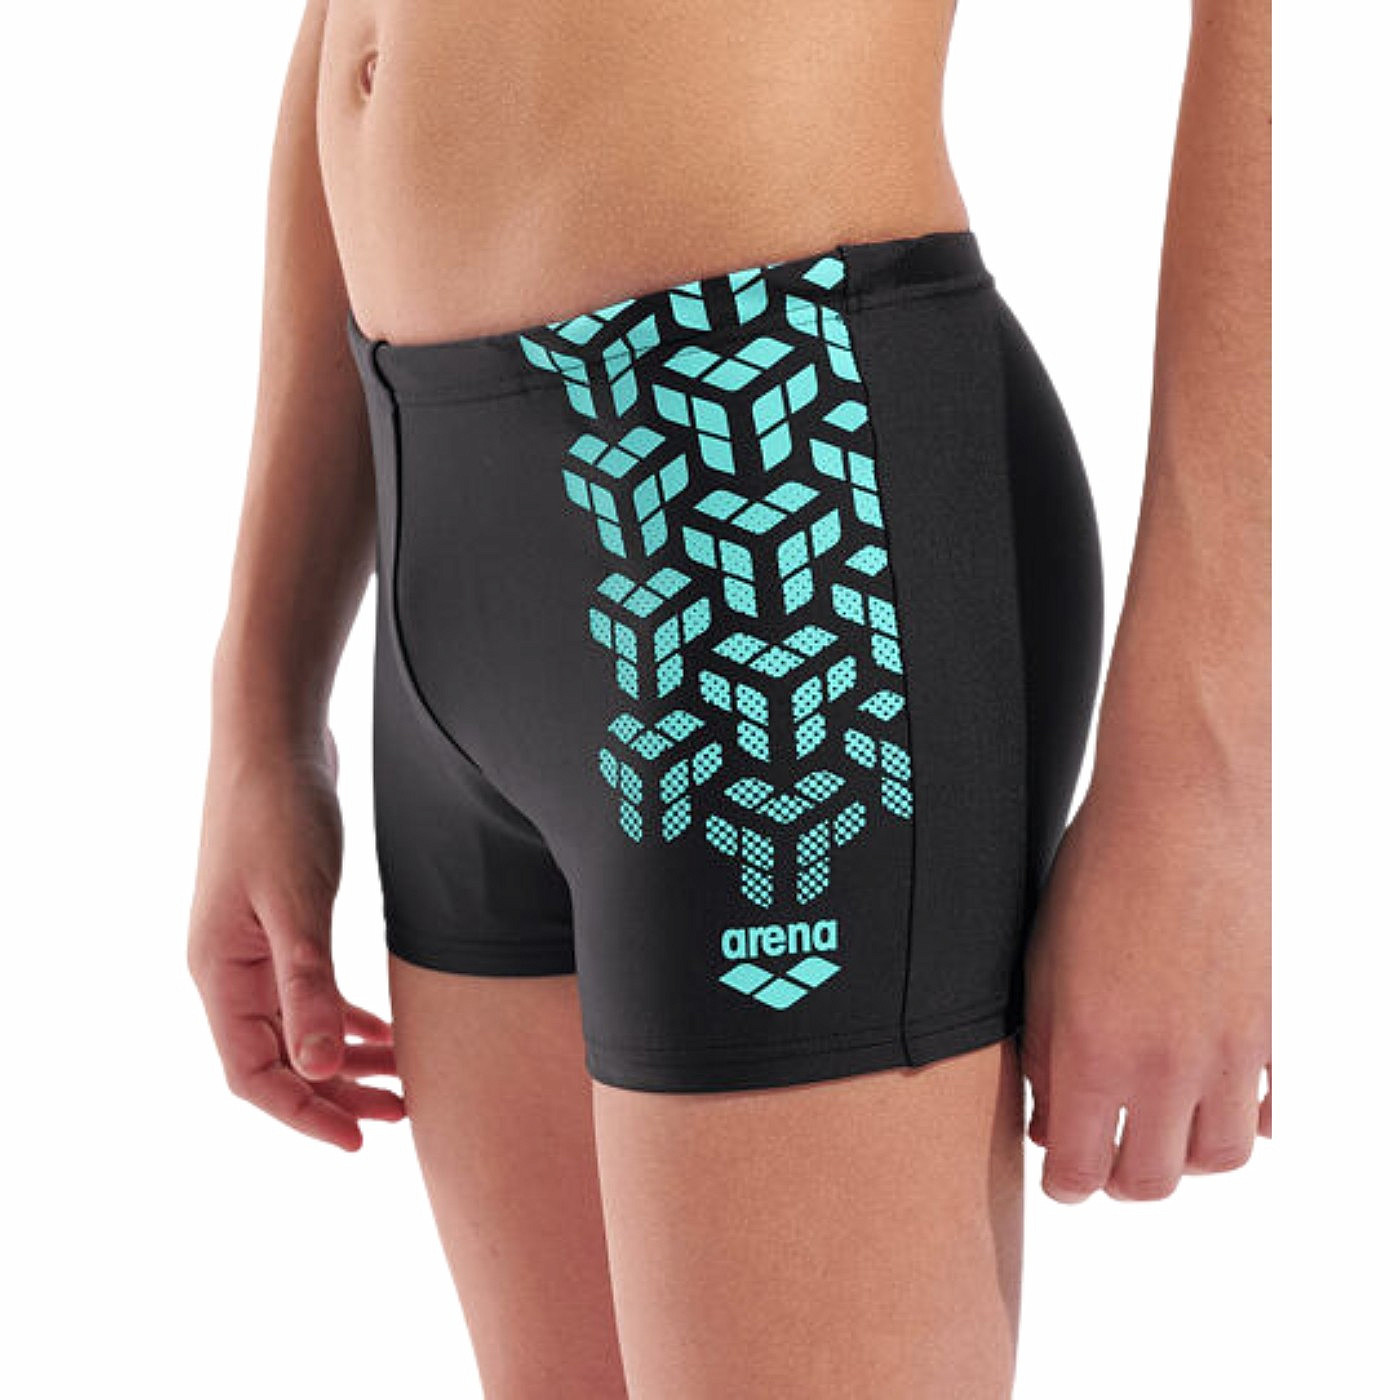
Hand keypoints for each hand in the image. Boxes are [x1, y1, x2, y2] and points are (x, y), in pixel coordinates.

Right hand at [188, 730, 404, 1149]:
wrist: (275, 738)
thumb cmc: (280, 812)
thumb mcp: (299, 904)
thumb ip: (308, 987)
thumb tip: (320, 1069)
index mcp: (220, 974)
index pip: (253, 1075)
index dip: (304, 1115)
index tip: (361, 1139)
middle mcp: (229, 969)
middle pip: (278, 1060)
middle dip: (335, 1095)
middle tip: (397, 1117)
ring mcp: (253, 945)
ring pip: (298, 1029)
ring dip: (345, 1060)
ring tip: (402, 1085)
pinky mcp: (282, 920)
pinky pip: (309, 992)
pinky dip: (345, 1016)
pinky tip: (385, 1031)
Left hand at [1021, 763, 1270, 1202]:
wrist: (1182, 812)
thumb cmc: (1099, 874)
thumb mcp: (1044, 966)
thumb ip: (1047, 1053)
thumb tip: (1051, 1117)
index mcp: (1097, 1052)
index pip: (1080, 1172)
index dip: (1063, 1182)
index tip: (1058, 1170)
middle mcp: (1168, 1066)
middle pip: (1151, 1182)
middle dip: (1117, 1179)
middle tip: (1101, 1152)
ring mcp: (1229, 1051)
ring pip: (1217, 1159)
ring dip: (1182, 1155)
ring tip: (1156, 1125)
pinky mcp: (1272, 1028)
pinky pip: (1266, 1111)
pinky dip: (1238, 1118)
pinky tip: (1207, 1089)